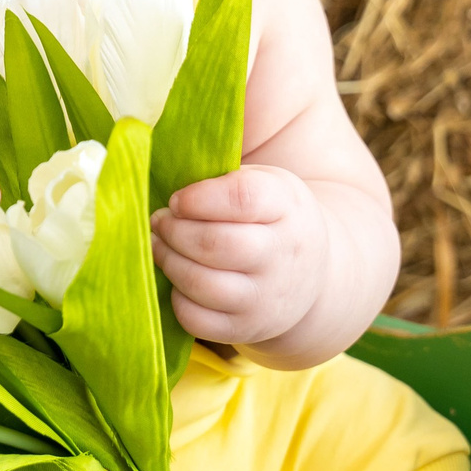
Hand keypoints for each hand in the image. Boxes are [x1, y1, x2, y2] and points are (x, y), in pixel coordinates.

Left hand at [151, 164, 329, 347]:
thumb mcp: (266, 182)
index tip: (177, 199)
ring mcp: (267, 296)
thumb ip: (224, 173)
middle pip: (215, 244)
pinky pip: (199, 321)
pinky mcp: (248, 328)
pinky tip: (177, 280)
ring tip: (158, 246)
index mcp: (287, 206)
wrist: (314, 276)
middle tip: (158, 221)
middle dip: (174, 231)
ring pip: (203, 284)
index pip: (242, 198)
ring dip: (169, 262)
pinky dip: (178, 300)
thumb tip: (157, 143)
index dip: (199, 198)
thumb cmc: (270, 218)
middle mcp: (282, 254)